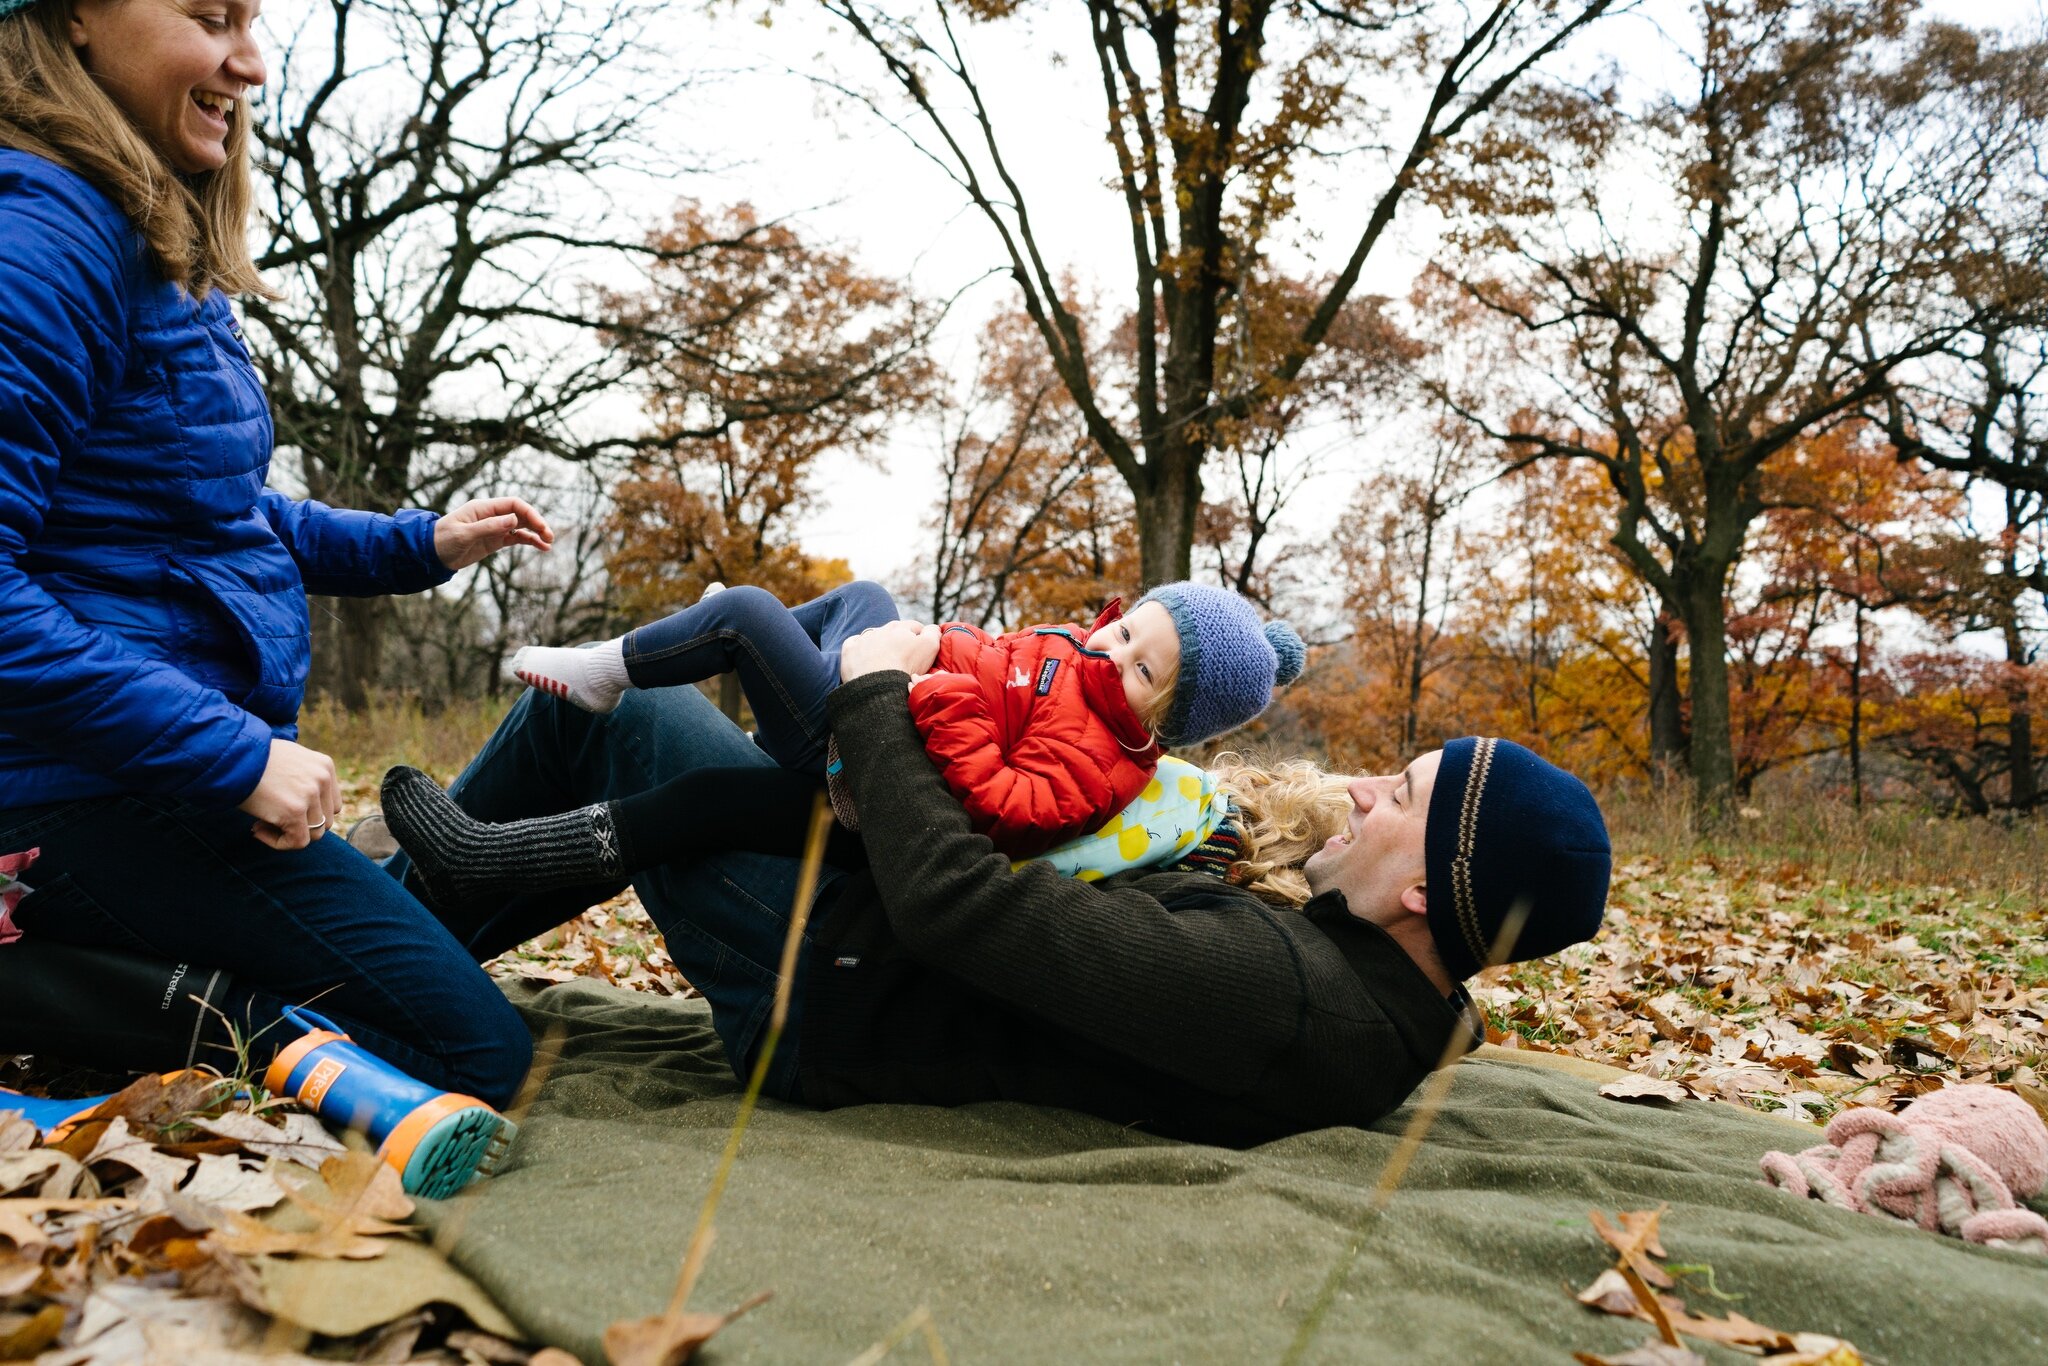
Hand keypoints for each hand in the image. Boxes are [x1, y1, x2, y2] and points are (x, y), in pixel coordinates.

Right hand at [238, 739, 341, 849]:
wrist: (230, 755)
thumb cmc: (251, 759)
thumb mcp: (288, 760)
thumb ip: (304, 779)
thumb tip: (307, 807)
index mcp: (325, 766)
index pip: (331, 804)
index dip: (308, 814)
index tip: (282, 810)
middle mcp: (323, 778)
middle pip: (325, 820)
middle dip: (299, 825)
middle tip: (270, 819)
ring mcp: (311, 794)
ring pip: (314, 833)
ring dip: (288, 834)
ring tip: (261, 823)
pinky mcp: (295, 810)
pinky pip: (298, 842)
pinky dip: (279, 843)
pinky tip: (256, 829)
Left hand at [434, 497, 553, 569]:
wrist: (431, 555)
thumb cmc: (443, 540)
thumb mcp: (465, 534)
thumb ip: (489, 526)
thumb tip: (514, 520)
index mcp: (483, 508)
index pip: (512, 504)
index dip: (529, 512)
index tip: (540, 526)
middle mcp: (491, 515)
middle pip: (520, 514)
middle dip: (537, 523)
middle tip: (549, 536)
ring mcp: (494, 528)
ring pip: (521, 527)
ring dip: (536, 533)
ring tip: (549, 543)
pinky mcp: (494, 541)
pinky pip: (516, 538)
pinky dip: (529, 541)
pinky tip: (541, 547)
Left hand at [841, 620, 939, 682]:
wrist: (877, 685)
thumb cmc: (906, 666)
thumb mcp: (930, 647)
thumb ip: (934, 633)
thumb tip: (933, 627)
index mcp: (901, 627)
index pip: (915, 627)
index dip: (921, 637)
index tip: (922, 650)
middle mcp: (881, 629)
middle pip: (893, 631)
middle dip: (899, 639)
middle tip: (904, 657)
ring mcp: (863, 639)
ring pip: (873, 636)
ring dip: (879, 643)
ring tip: (883, 660)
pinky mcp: (849, 650)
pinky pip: (854, 643)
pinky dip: (859, 648)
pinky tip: (863, 658)